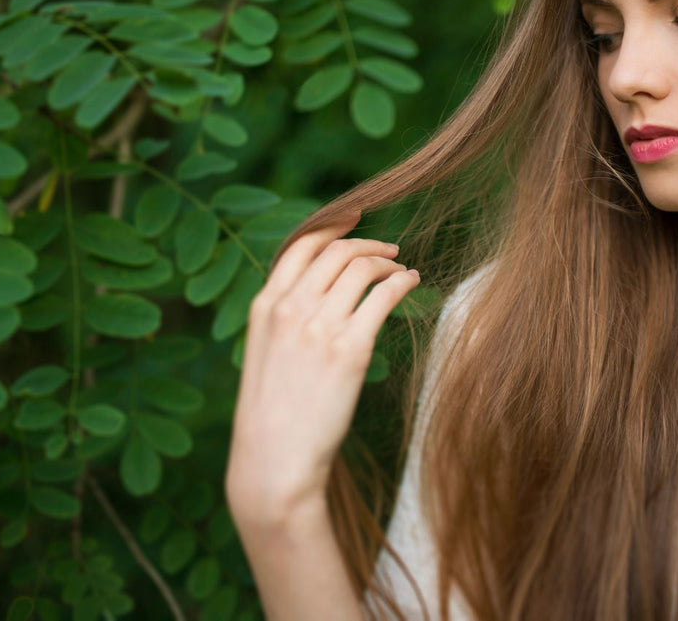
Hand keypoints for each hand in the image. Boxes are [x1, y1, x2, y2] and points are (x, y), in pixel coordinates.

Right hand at [225, 211, 420, 525]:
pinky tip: (412, 284)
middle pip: (338, 251)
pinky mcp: (350, 350)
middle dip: (368, 243)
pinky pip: (385, 296)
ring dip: (389, 263)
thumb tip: (320, 295)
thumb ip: (286, 319)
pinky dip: (403, 282)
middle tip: (391, 250)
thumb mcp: (265, 355)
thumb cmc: (273, 416)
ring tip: (403, 272)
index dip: (333, 225)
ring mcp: (319, 327)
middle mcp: (290, 308)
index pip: (301, 245)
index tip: (356, 216)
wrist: (273, 461)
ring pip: (363, 268)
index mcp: (265, 305)